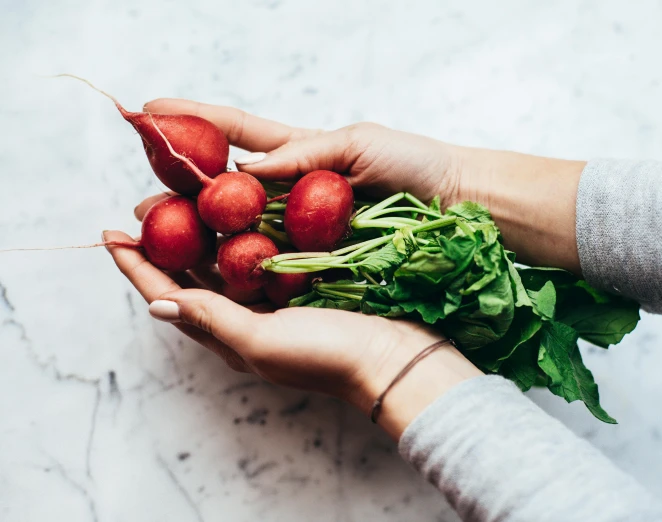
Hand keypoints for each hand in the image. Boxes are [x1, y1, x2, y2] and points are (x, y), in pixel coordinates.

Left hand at [105, 217, 480, 441]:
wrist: (393, 356)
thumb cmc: (328, 355)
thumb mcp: (262, 341)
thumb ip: (212, 320)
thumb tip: (157, 303)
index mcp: (229, 334)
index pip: (168, 296)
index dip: (136, 267)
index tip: (109, 233)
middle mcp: (246, 316)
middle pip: (191, 274)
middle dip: (165, 242)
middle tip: (147, 205)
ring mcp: (274, 299)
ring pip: (225, 259)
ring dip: (203, 230)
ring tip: (185, 197)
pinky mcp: (302, 282)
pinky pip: (262, 253)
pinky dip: (246, 230)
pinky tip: (245, 206)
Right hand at [144, 98, 585, 272]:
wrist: (455, 202)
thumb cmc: (413, 164)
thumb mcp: (356, 145)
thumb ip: (302, 155)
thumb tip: (245, 172)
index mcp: (302, 152)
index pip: (238, 132)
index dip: (195, 120)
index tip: (151, 110)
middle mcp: (294, 190)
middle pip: (226, 188)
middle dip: (181, 189)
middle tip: (142, 200)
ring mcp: (303, 225)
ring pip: (241, 227)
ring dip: (198, 231)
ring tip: (156, 234)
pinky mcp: (319, 256)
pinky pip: (273, 258)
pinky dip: (240, 261)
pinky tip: (211, 268)